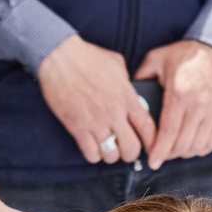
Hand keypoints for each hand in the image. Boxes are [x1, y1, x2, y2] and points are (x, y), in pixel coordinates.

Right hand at [37, 34, 156, 165]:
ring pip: (111, 155)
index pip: (148, 128)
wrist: (59, 56)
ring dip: (111, 154)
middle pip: (131, 148)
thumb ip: (128, 83)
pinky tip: (93, 146)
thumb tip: (133, 93)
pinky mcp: (77, 127)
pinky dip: (94, 154)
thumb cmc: (87, 57)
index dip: (153, 143)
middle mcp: (113, 112)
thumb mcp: (117, 65)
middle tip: (127, 150)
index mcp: (126, 97)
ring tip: (108, 148)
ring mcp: (95, 121)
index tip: (152, 147)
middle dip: (131, 153)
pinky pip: (91, 154)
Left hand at [135, 39, 211, 169]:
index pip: (168, 132)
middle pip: (182, 144)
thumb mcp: (159, 58)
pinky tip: (190, 146)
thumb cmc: (187, 54)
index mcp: (180, 93)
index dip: (159, 151)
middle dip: (168, 154)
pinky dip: (200, 150)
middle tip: (160, 154)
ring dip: (183, 153)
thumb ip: (142, 75)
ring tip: (174, 149)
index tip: (152, 162)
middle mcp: (198, 105)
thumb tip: (130, 95)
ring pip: (197, 146)